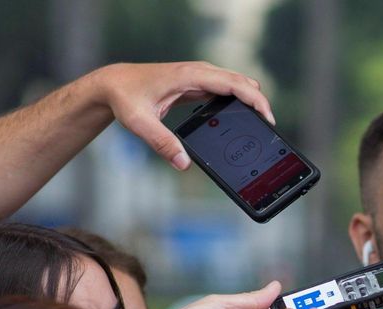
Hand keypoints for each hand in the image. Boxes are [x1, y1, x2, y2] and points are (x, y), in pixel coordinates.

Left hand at [86, 61, 275, 169]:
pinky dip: (238, 102)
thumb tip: (183, 164)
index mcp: (189, 76)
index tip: (268, 118)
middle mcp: (198, 72)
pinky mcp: (198, 84)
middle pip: (242, 82)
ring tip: (259, 124)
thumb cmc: (125, 97)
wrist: (114, 83)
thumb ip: (162, 143)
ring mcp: (199, 76)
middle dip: (259, 102)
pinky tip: (240, 119)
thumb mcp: (139, 123)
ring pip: (237, 84)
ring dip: (250, 101)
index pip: (233, 83)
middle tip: (268, 127)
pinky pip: (226, 89)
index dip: (255, 100)